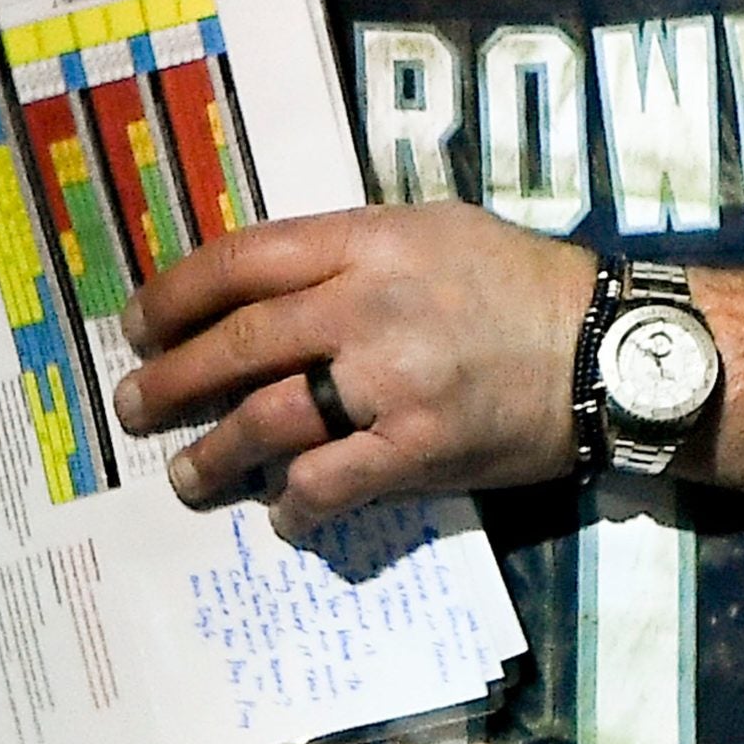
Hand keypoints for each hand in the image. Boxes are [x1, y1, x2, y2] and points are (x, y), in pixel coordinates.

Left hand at [113, 205, 593, 532]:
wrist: (609, 350)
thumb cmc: (522, 283)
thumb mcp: (435, 229)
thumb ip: (351, 250)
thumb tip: (266, 284)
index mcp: (369, 240)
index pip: (240, 260)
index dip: (174, 295)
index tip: (138, 325)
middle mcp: (369, 304)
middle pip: (237, 342)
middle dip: (170, 381)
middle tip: (134, 408)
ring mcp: (391, 380)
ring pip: (266, 420)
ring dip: (213, 455)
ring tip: (186, 476)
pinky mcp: (419, 447)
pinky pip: (328, 484)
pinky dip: (294, 506)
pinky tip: (283, 514)